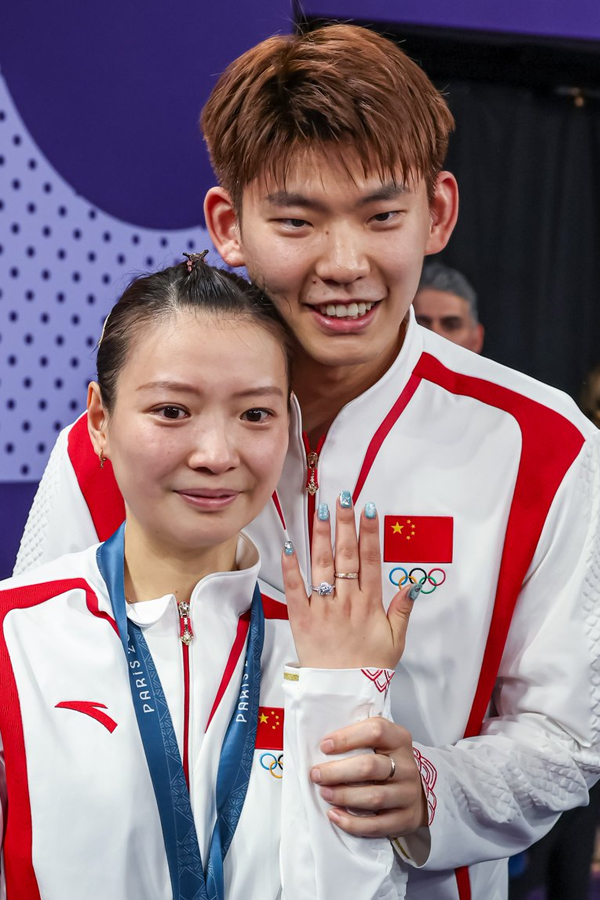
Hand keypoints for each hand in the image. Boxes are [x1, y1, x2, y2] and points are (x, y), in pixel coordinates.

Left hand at [282, 495, 414, 668]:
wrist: (342, 694)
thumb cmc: (370, 666)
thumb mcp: (396, 640)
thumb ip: (403, 608)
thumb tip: (412, 582)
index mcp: (370, 604)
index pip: (371, 561)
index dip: (370, 534)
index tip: (369, 509)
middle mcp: (346, 602)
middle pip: (346, 556)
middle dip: (345, 525)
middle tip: (344, 498)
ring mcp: (323, 609)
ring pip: (322, 566)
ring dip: (321, 536)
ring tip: (322, 510)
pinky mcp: (301, 618)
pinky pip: (294, 589)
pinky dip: (291, 567)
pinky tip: (289, 544)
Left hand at [311, 717, 427, 837]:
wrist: (415, 793)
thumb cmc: (388, 764)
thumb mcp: (381, 744)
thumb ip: (358, 740)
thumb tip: (323, 747)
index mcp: (399, 740)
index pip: (376, 731)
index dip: (347, 737)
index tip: (324, 746)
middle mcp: (407, 766)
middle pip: (370, 766)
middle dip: (338, 771)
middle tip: (316, 774)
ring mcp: (408, 794)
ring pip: (374, 796)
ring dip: (343, 796)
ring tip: (324, 793)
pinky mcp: (405, 819)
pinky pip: (377, 825)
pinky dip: (352, 823)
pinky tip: (334, 815)